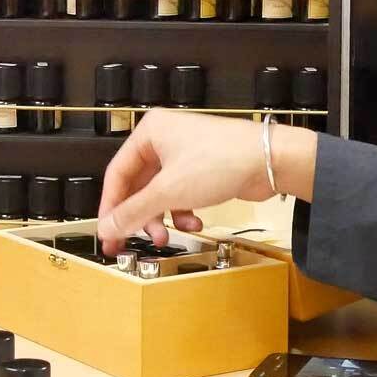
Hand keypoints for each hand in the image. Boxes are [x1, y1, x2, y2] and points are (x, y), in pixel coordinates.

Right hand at [97, 110, 315, 254]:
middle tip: (129, 243)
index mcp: (149, 133)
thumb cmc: (223, 159)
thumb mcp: (168, 191)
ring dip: (161, 218)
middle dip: (139, 217)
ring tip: (166, 237)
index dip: (110, 207)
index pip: (117, 174)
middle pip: (138, 187)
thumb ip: (133, 212)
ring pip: (159, 195)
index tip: (107, 232)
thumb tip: (107, 227)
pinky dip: (183, 213)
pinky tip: (193, 223)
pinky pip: (180, 196)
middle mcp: (164, 140)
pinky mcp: (202, 171)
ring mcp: (184, 155)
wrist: (269, 161)